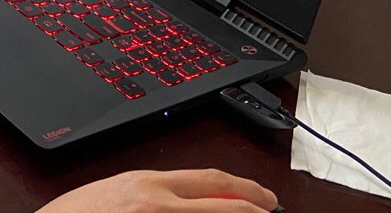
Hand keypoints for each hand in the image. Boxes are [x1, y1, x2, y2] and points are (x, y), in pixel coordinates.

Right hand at [37, 169, 278, 212]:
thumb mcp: (118, 192)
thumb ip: (154, 193)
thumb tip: (186, 200)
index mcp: (149, 184)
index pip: (210, 182)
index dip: (244, 188)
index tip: (263, 196)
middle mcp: (159, 203)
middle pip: (221, 202)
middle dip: (254, 206)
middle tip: (273, 208)